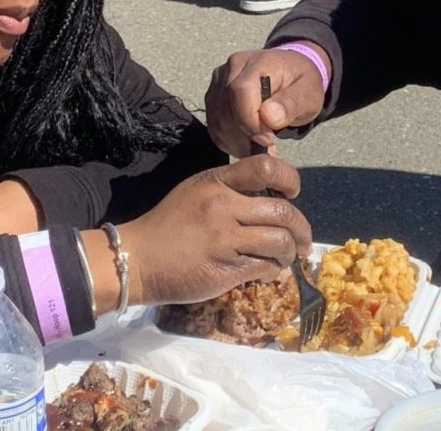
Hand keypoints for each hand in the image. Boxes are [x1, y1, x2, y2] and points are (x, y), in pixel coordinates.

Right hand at [121, 155, 311, 305]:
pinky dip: (273, 270)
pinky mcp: (225, 269)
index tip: (293, 194)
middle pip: (282, 212)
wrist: (136, 260)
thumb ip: (229, 190)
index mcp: (216, 182)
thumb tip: (271, 199)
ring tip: (288, 258)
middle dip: (302, 228)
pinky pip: (265, 267)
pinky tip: (268, 272)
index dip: (289, 180)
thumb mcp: (195, 192)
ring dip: (291, 253)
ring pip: (280, 242)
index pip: (265, 168)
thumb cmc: (168, 225)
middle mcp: (223, 207)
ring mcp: (224, 239)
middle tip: (304, 240)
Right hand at [205, 47, 328, 156]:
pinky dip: (227, 139)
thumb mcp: (309, 94)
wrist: (292, 74)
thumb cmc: (301, 84)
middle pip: (225, 109)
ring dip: (235, 140)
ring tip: (257, 146)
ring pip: (216, 119)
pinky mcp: (214, 93)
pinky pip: (213, 122)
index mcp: (260, 62)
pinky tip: (246, 142)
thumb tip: (269, 117)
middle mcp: (235, 65)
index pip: (241, 92)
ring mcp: (221, 78)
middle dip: (244, 135)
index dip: (250, 121)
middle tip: (266, 147)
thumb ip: (292, 104)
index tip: (268, 139)